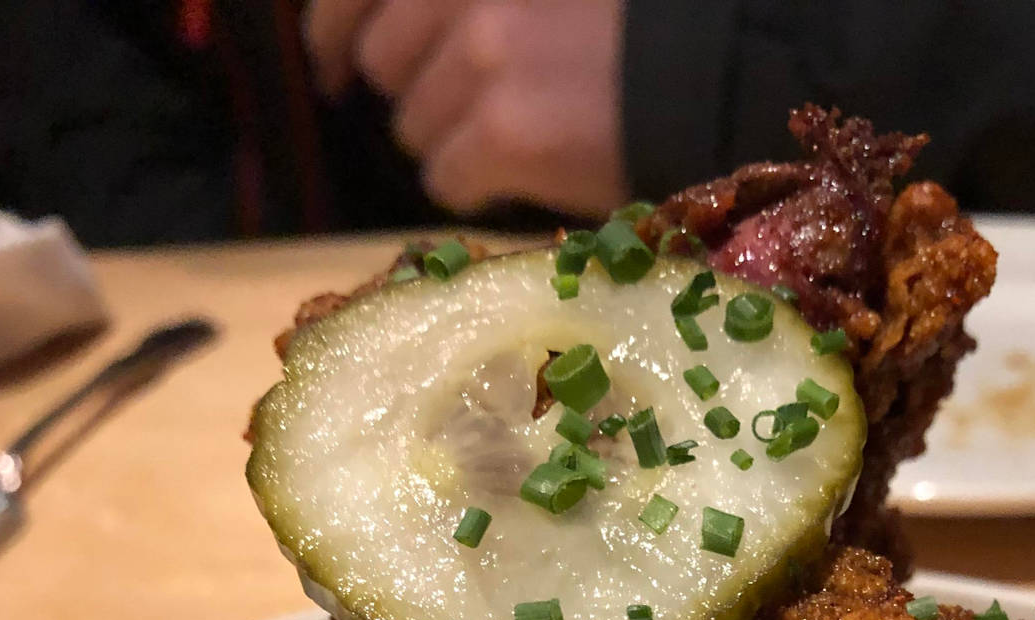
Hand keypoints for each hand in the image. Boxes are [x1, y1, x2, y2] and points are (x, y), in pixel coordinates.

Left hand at [303, 0, 628, 217]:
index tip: (328, 63)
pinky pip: (446, 178)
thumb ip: (464, 6)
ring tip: (509, 142)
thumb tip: (379, 35)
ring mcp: (481, 60)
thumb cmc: (628, 25)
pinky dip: (473, 187)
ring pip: (414, 129)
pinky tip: (515, 175)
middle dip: (413, 93)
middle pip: (383, 63)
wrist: (706, 71)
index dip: (329, 29)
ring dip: (451, 142)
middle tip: (452, 118)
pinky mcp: (502, 134)